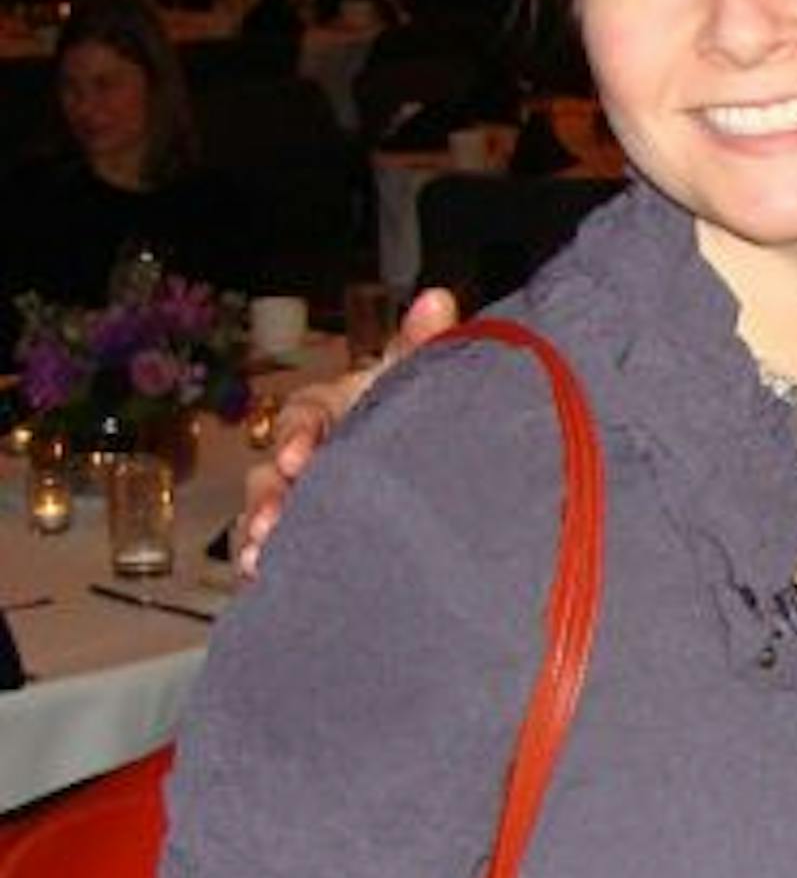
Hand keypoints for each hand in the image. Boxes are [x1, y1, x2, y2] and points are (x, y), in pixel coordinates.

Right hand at [236, 288, 462, 578]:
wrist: (451, 470)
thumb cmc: (421, 408)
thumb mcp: (423, 375)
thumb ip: (426, 343)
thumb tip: (438, 299)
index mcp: (336, 409)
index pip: (305, 413)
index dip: (298, 433)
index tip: (298, 456)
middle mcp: (313, 453)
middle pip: (274, 471)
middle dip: (269, 495)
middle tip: (273, 519)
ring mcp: (308, 496)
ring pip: (270, 512)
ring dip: (264, 531)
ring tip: (266, 555)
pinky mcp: (313, 535)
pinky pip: (283, 549)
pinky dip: (272, 562)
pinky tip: (268, 577)